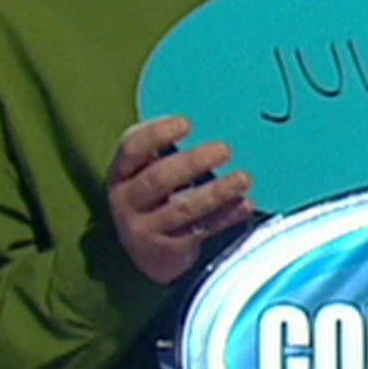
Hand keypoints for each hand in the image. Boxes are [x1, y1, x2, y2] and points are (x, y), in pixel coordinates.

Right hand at [108, 115, 254, 284]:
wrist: (147, 251)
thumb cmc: (156, 196)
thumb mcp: (149, 170)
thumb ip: (166, 149)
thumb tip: (213, 117)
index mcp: (121, 173)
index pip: (132, 149)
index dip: (157, 134)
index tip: (187, 123)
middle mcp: (127, 201)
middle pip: (158, 179)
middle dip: (193, 163)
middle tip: (225, 149)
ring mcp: (144, 229)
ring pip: (182, 208)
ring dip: (216, 192)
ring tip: (244, 178)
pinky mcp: (166, 251)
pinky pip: (200, 231)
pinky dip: (225, 217)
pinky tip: (245, 205)